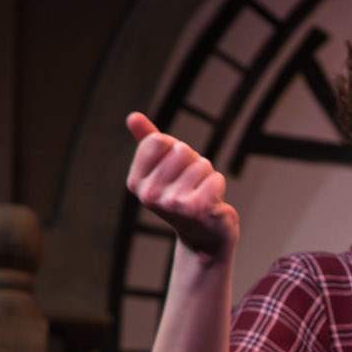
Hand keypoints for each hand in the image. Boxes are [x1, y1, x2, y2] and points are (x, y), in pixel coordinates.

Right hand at [126, 112, 239, 259]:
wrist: (204, 236)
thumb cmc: (183, 194)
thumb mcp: (162, 167)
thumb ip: (148, 141)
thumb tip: (133, 116)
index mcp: (136, 182)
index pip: (159, 141)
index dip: (175, 149)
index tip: (176, 169)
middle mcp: (149, 194)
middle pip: (182, 150)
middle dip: (194, 162)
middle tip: (192, 184)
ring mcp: (171, 203)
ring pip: (202, 164)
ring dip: (207, 175)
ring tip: (201, 193)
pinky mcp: (196, 209)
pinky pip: (216, 178)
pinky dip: (219, 186)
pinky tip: (212, 202)